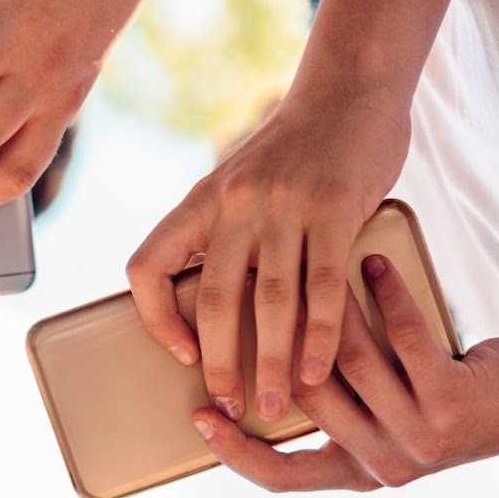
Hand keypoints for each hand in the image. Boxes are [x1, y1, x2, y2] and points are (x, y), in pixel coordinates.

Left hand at [128, 91, 410, 423]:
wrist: (351, 89)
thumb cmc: (297, 151)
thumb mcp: (242, 183)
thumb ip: (228, 234)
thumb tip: (221, 310)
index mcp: (200, 201)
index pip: (148, 265)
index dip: (153, 317)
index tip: (181, 355)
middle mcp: (233, 203)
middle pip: (212, 298)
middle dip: (220, 363)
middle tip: (231, 408)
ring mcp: (283, 205)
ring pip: (269, 301)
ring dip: (269, 362)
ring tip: (274, 406)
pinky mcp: (333, 208)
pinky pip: (322, 285)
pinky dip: (321, 335)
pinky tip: (319, 370)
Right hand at [193, 255, 498, 491]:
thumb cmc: (446, 401)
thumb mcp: (384, 418)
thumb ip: (335, 408)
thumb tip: (265, 364)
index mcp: (357, 475)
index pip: (280, 478)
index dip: (234, 451)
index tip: (199, 413)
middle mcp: (384, 466)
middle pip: (307, 400)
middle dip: (276, 342)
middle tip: (251, 292)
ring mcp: (419, 437)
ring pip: (349, 364)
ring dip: (329, 306)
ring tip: (311, 263)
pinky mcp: (451, 401)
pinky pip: (403, 339)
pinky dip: (387, 295)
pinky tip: (373, 261)